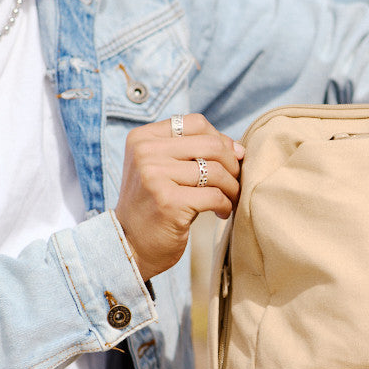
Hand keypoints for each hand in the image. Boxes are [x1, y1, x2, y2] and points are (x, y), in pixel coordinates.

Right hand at [114, 113, 243, 281]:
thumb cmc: (153, 206)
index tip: (230, 159)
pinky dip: (226, 205)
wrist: (129, 245)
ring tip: (230, 198)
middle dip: (232, 164)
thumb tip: (239, 148)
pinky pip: (215, 195)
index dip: (220, 139)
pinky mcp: (169, 202)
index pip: (195, 123)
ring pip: (216, 171)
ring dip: (232, 187)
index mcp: (143, 138)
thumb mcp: (161, 169)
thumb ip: (192, 152)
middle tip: (234, 182)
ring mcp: (155, 176)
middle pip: (210, 144)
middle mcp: (146, 153)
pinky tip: (221, 212)